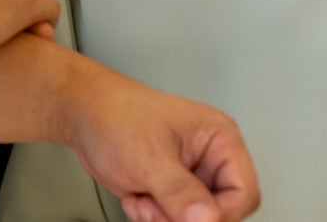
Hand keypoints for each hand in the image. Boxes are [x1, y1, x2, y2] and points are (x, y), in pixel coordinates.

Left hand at [61, 67, 259, 221]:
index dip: (221, 214)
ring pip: (195, 220)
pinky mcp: (171, 191)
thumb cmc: (115, 115)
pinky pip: (174, 221)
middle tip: (156, 209)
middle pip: (220, 211)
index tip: (192, 220)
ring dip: (165, 220)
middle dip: (185, 218)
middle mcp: (209, 159)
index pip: (243, 192)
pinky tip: (136, 199)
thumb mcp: (149, 156)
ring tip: (142, 200)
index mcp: (219, 139)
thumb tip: (207, 219)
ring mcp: (190, 177)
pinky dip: (154, 219)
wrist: (83, 116)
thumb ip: (180, 191)